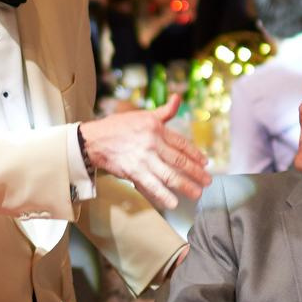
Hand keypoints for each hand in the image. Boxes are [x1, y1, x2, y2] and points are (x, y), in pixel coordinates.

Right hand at [79, 94, 210, 210]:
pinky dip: (163, 195)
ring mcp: (144, 159)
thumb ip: (164, 111)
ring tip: (196, 193)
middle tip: (207, 181)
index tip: (205, 163)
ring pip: (169, 175)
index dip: (195, 154)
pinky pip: (152, 186)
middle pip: (179, 161)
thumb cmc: (118, 127)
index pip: (181, 143)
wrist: (94, 140)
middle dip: (196, 173)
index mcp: (156, 128)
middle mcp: (152, 143)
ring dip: (185, 186)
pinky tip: (173, 203)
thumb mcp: (143, 115)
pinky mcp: (133, 171)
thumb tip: (178, 98)